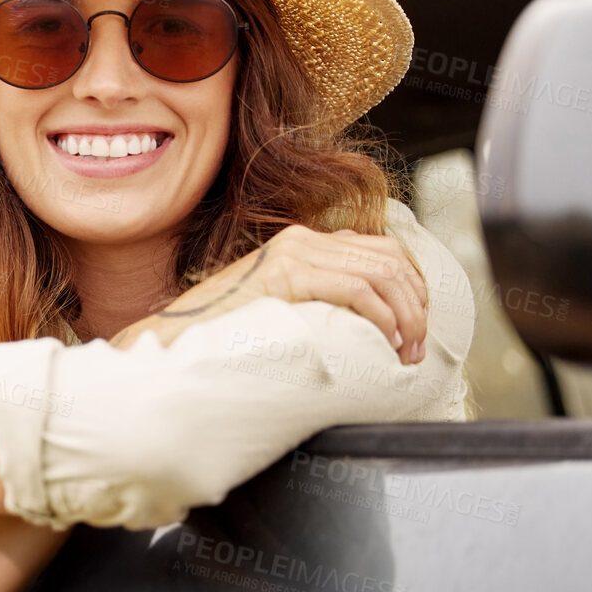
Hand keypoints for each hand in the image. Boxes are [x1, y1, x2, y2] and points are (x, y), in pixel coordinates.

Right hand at [110, 225, 430, 361]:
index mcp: (303, 244)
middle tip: (417, 349)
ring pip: (382, 273)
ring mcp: (293, 252)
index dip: (413, 289)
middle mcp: (302, 239)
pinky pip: (357, 289)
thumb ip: (319, 305)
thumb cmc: (225, 337)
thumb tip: (368, 328)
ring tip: (405, 351)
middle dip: (416, 306)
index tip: (417, 329)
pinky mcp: (287, 272)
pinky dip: (382, 318)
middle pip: (391, 259)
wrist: (174, 339)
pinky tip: (383, 343)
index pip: (384, 250)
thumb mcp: (284, 312)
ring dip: (405, 316)